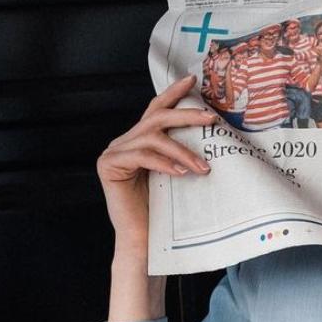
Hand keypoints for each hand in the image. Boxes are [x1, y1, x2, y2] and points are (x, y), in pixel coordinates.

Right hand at [97, 75, 213, 256]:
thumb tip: (213, 132)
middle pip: (155, 118)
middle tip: (211, 119)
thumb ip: (182, 152)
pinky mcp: (108, 166)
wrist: (145, 241)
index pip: (156, 111)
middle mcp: (124, 142)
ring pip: (151, 136)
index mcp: (139, 141)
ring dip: (182, 149)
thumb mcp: (177, 175)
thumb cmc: (163, 212)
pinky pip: (141, 156)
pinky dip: (164, 162)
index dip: (173, 94)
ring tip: (203, 167)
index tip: (192, 81)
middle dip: (185, 115)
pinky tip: (182, 173)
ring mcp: (113, 153)